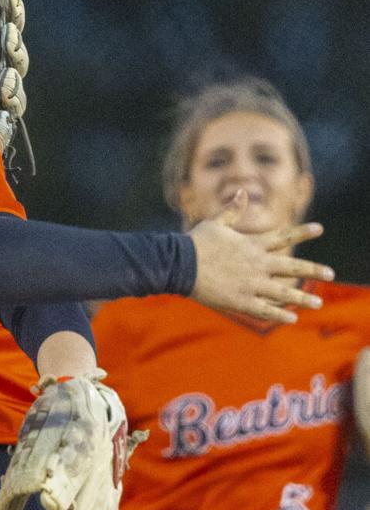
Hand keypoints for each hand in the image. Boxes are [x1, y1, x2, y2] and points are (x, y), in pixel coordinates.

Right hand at [188, 191, 332, 322]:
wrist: (178, 264)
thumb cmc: (195, 243)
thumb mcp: (215, 223)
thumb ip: (232, 210)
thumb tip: (241, 191)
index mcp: (252, 245)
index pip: (283, 237)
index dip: (302, 232)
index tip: (320, 228)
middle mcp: (257, 264)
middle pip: (292, 267)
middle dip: (313, 270)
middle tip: (331, 273)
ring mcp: (250, 284)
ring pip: (284, 292)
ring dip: (303, 298)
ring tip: (318, 303)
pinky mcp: (240, 301)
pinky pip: (266, 310)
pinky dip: (280, 314)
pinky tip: (293, 318)